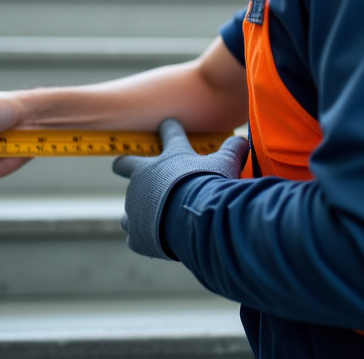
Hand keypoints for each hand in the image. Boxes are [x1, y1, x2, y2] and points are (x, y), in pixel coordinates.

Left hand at [112, 118, 248, 259]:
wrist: (195, 218)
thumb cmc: (210, 186)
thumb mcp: (226, 164)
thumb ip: (232, 150)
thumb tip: (243, 139)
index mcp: (169, 158)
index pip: (170, 134)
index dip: (170, 128)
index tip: (168, 124)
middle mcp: (144, 178)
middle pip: (125, 164)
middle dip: (123, 164)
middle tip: (121, 165)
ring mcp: (135, 205)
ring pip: (131, 204)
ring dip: (140, 208)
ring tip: (153, 217)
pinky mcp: (135, 232)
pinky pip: (135, 234)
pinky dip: (143, 236)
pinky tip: (154, 239)